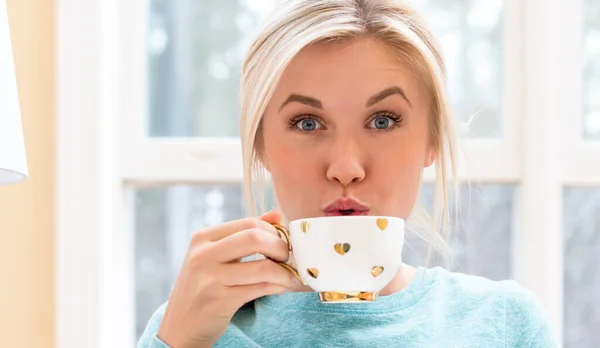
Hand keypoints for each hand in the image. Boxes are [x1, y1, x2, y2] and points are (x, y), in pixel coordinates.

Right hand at [156, 210, 293, 347]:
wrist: (180, 326)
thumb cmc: (203, 286)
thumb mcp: (216, 255)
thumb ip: (245, 233)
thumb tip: (277, 214)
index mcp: (203, 237)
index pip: (248, 223)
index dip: (273, 231)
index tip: (282, 242)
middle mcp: (203, 255)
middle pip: (255, 238)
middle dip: (280, 247)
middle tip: (287, 258)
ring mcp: (209, 279)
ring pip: (262, 268)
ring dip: (283, 273)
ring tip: (288, 276)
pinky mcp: (219, 301)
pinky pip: (260, 289)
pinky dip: (277, 287)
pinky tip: (280, 288)